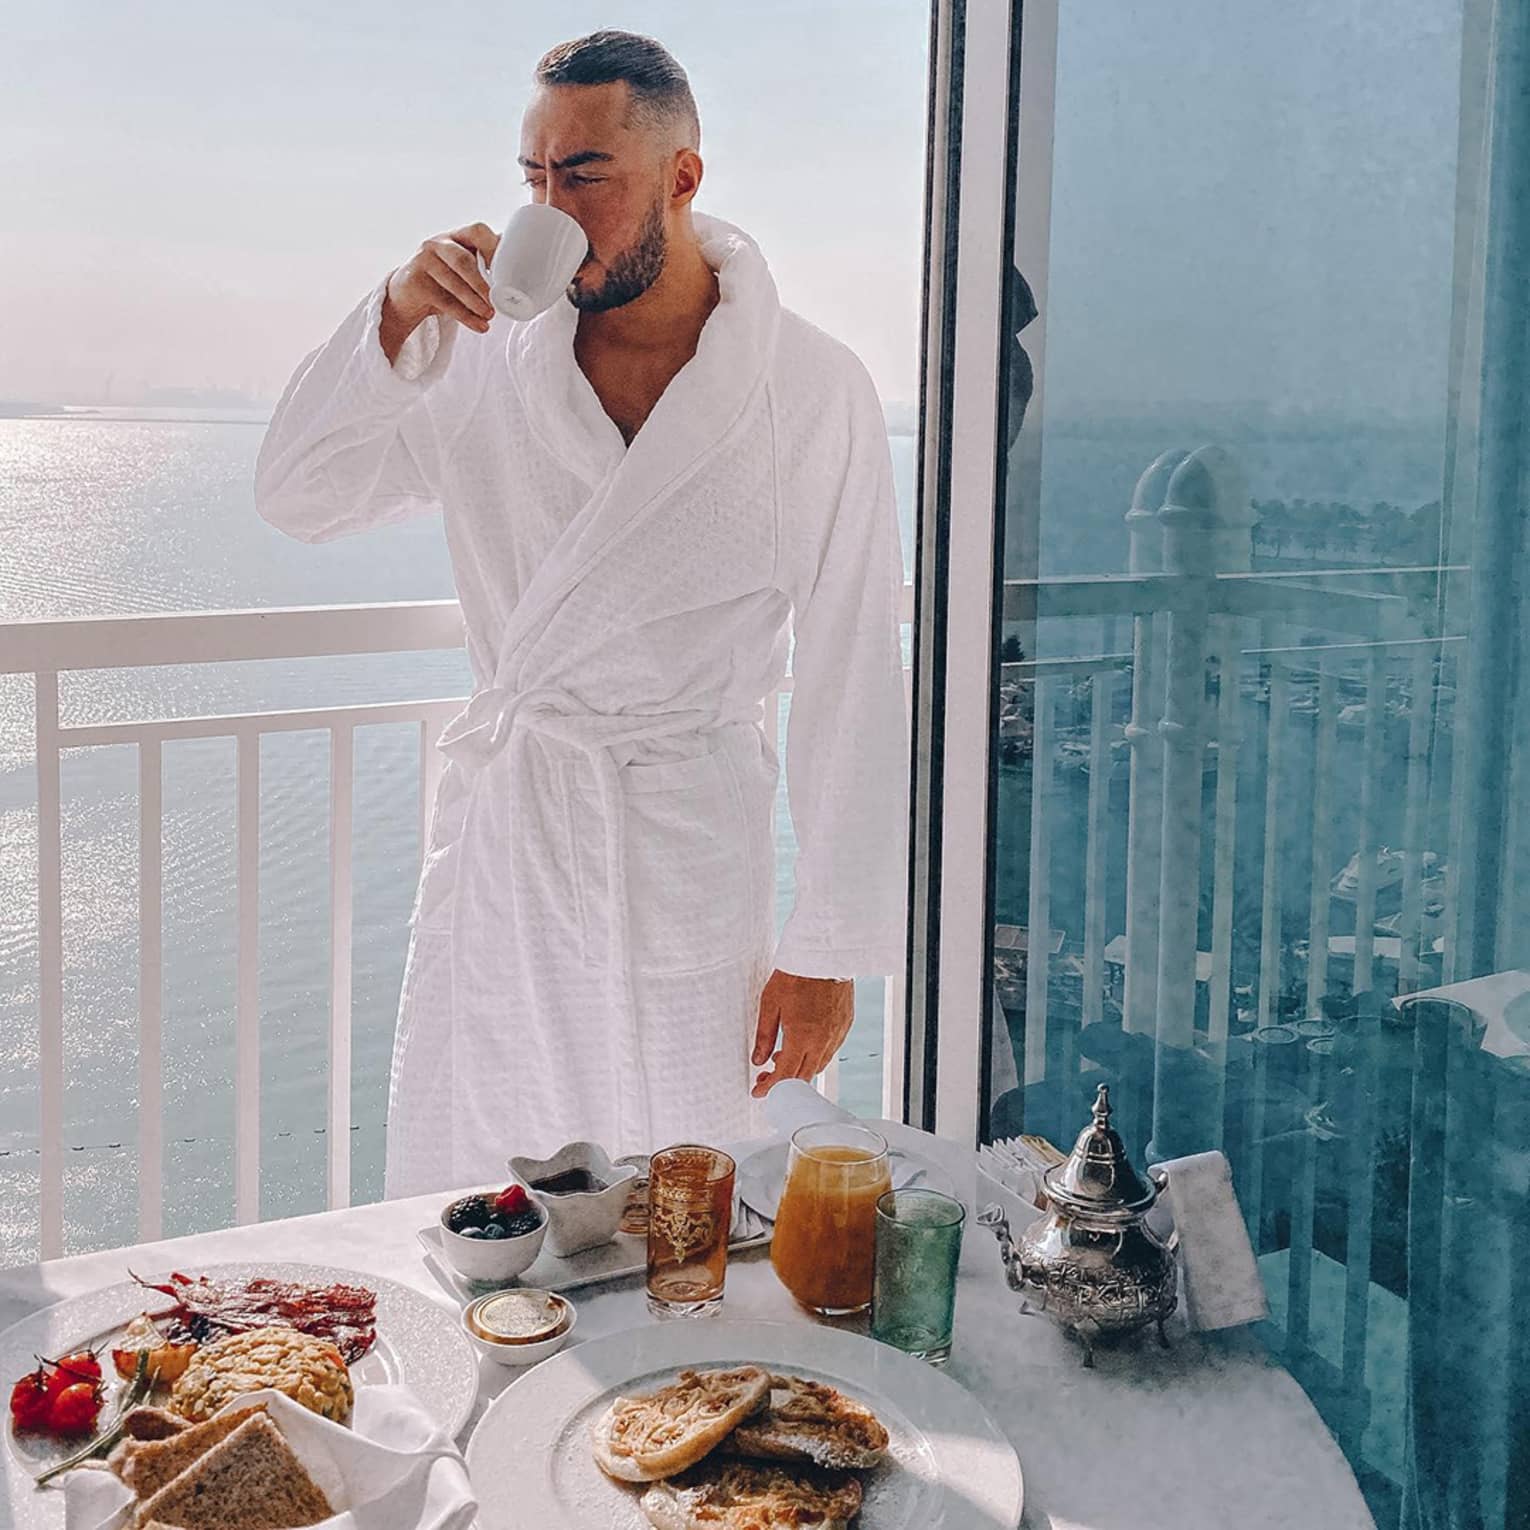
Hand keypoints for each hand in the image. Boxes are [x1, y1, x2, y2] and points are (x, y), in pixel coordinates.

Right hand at [380, 223, 499, 360]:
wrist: (408, 296)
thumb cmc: (445, 281)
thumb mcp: (464, 269)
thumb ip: (487, 267)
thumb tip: (527, 275)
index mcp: (456, 237)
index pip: (477, 231)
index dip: (495, 248)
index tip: (510, 270)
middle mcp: (438, 244)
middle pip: (463, 260)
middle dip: (483, 284)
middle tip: (499, 302)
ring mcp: (422, 261)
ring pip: (453, 282)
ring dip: (475, 302)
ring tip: (490, 316)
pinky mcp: (414, 282)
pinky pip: (443, 301)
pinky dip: (465, 316)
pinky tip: (480, 326)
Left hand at [750, 970, 854, 1097]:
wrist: (824, 954)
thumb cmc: (796, 974)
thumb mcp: (770, 1004)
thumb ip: (764, 1036)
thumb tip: (758, 1059)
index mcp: (802, 1038)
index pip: (785, 1076)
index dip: (770, 1087)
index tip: (758, 1091)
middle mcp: (823, 1041)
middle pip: (803, 1076)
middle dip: (784, 1082)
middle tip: (767, 1077)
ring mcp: (837, 1033)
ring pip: (819, 1065)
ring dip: (800, 1068)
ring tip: (783, 1056)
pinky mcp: (845, 1024)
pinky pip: (831, 1050)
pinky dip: (815, 1055)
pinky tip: (803, 1044)